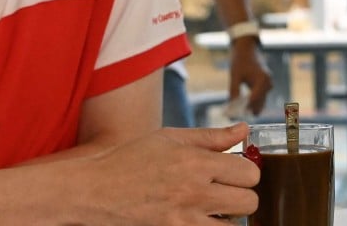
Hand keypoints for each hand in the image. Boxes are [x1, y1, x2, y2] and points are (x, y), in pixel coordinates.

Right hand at [81, 124, 258, 223]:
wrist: (95, 189)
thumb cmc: (130, 159)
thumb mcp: (168, 138)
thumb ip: (210, 136)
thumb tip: (244, 130)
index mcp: (194, 161)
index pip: (249, 171)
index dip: (244, 169)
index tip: (232, 168)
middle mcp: (194, 191)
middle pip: (250, 200)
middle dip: (241, 193)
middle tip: (223, 188)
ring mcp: (186, 219)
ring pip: (237, 225)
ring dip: (229, 216)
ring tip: (212, 206)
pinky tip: (198, 217)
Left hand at [230, 38, 272, 114]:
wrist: (247, 47)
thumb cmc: (240, 60)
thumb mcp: (235, 75)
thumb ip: (234, 91)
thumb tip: (231, 108)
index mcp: (262, 81)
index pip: (254, 101)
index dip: (245, 109)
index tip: (234, 116)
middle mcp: (268, 84)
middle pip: (259, 103)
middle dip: (248, 111)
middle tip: (235, 118)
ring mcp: (268, 84)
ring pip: (260, 101)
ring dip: (251, 107)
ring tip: (237, 113)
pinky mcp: (265, 84)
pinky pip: (260, 97)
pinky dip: (253, 102)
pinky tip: (243, 106)